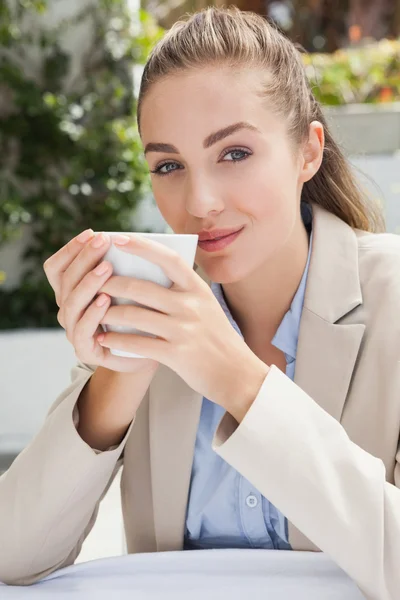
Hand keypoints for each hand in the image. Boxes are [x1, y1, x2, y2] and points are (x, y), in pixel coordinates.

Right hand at [43, 229, 158, 374]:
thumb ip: (120, 269)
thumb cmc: (139, 316)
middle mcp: (68, 310)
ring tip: (106, 267)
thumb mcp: (128, 288)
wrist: (147, 354)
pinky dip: (92, 313)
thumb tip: (127, 238)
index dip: (70, 249)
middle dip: (84, 258)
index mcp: (72, 293)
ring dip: (88, 282)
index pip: (57, 268)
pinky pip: (82, 330)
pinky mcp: (85, 351)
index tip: (91, 233)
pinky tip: (106, 299)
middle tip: (103, 242)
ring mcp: (74, 331)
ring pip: (71, 304)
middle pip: (65, 280)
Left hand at [98, 234, 269, 414]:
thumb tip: (146, 273)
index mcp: (198, 289)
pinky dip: (116, 340)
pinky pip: (137, 343)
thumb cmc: (215, 337)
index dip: (141, 246)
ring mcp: (183, 330)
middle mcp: (191, 305)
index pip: (168, 259)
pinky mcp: (176, 354)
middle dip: (111, 283)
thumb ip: (182, 291)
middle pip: (141, 288)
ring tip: (94, 312)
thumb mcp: (205, 306)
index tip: (118, 239)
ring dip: (108, 313)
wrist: (237, 373)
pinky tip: (104, 339)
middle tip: (92, 282)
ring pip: (134, 315)